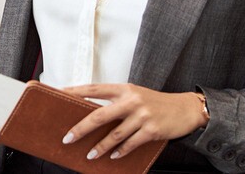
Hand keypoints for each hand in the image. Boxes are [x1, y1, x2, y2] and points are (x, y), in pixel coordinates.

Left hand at [62, 84, 206, 159]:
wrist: (185, 108)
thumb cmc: (155, 103)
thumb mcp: (135, 95)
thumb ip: (116, 102)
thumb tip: (92, 115)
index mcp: (124, 88)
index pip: (94, 89)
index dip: (75, 91)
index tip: (59, 94)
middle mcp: (131, 100)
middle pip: (99, 114)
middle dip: (81, 128)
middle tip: (67, 137)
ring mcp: (142, 115)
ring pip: (114, 134)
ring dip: (99, 147)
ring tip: (89, 154)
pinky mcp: (151, 130)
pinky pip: (130, 144)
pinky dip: (120, 152)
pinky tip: (112, 156)